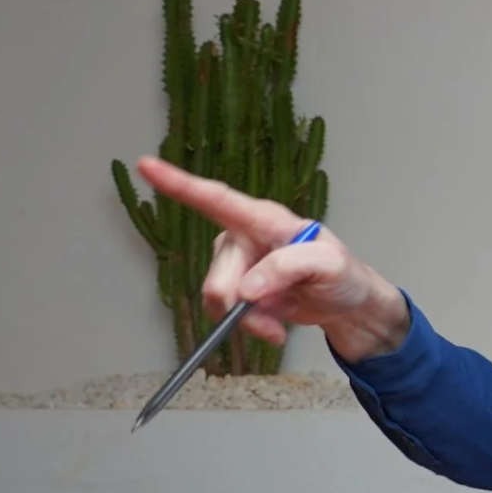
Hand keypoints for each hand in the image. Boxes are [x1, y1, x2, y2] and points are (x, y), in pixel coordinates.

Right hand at [134, 157, 408, 360]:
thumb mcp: (328, 265)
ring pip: (217, 298)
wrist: (346, 304)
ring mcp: (237, 265)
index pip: (217, 199)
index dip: (180, 183)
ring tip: (278, 324)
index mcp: (264, 219)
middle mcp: (242, 237)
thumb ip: (289, 267)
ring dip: (247, 320)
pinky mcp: (237, 290)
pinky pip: (225, 313)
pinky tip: (274, 328)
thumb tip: (248, 288)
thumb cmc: (341, 274)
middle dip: (240, 304)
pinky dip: (249, 327)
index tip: (145, 164)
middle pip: (218, 276)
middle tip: (275, 320)